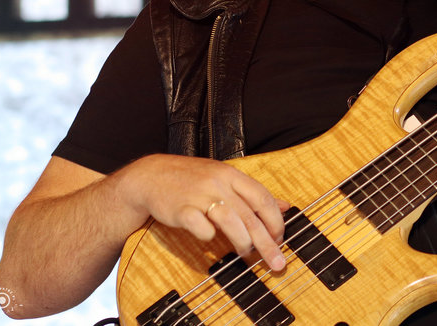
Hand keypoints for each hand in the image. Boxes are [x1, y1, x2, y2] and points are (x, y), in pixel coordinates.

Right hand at [119, 154, 288, 270]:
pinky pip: (201, 228)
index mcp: (232, 175)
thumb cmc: (193, 180)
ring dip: (243, 242)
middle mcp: (219, 183)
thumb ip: (253, 193)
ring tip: (246, 254)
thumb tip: (285, 206)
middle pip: (250, 216)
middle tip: (276, 262)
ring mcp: (200, 195)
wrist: (151, 176)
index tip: (280, 239)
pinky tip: (209, 240)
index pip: (263, 198)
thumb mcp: (225, 178)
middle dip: (267, 242)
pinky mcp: (181, 210)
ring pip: (230, 222)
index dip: (275, 221)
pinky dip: (209, 237)